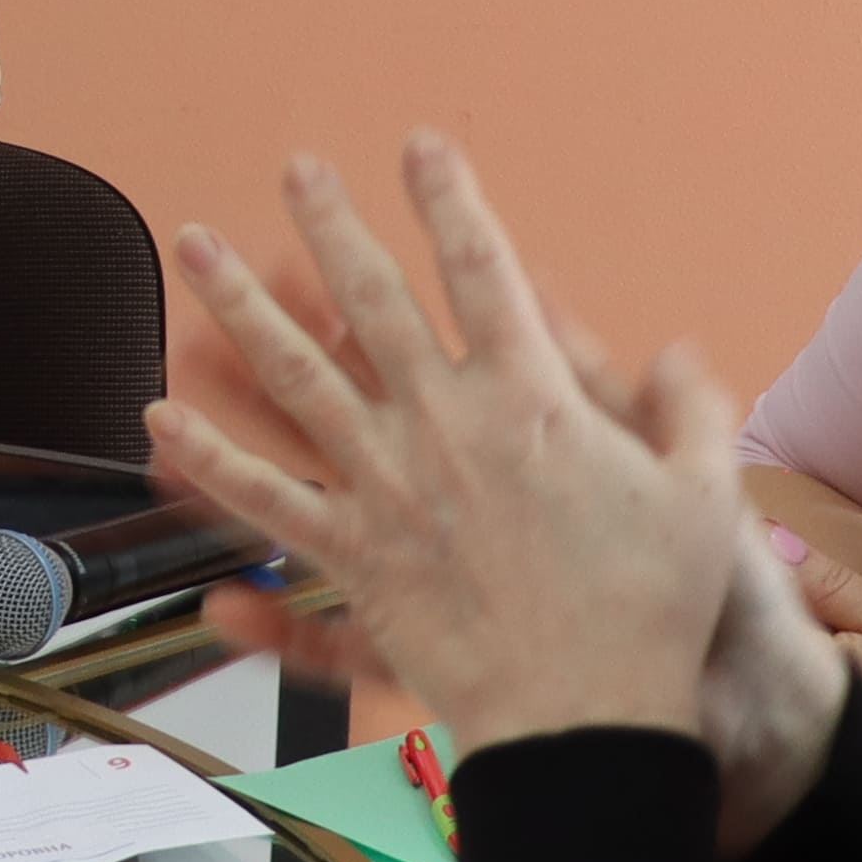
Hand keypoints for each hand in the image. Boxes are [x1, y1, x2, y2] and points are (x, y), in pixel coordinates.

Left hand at [148, 134, 751, 759]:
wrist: (593, 714)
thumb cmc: (655, 613)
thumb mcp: (702, 496)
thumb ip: (690, 410)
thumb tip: (678, 354)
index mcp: (532, 400)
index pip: (481, 271)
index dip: (449, 201)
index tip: (421, 147)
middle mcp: (445, 428)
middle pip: (371, 301)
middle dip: (331, 224)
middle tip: (297, 169)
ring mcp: (387, 489)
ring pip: (294, 377)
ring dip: (236, 306)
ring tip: (195, 247)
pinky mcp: (352, 557)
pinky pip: (264, 498)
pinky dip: (209, 457)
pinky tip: (159, 418)